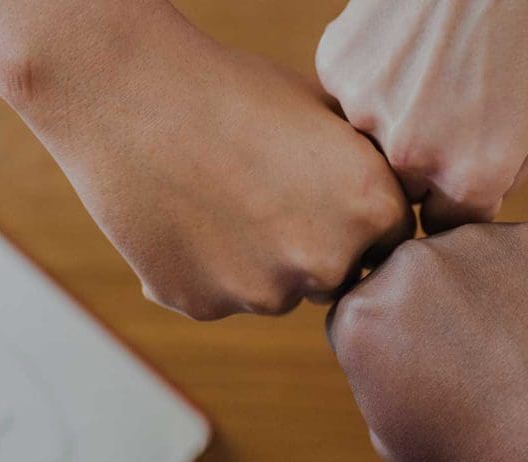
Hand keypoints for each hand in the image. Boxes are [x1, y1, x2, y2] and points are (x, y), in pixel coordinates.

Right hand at [0, 2, 413, 318]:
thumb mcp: (324, 111)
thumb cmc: (232, 89)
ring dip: (257, 260)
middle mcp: (327, 263)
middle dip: (311, 245)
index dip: (351, 213)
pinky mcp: (203, 306)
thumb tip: (397, 196)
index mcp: (372, 209)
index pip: (385, 240)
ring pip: (275, 291)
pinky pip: (219, 296)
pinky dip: (206, 269)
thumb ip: (368, 165)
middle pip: (334, 275)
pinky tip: (184, 217)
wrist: (131, 92)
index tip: (316, 186)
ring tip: (218, 197)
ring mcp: (263, 293)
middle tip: (264, 192)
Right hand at [316, 0, 527, 232]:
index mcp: (471, 176)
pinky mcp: (338, 68)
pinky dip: (371, 74)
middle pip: (400, 189)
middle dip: (419, 162)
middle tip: (444, 107)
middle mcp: (413, 154)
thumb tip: (461, 208)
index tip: (456, 169)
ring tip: (428, 64)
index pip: (444, 224)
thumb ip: (500, 179)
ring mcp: (367, 110)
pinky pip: (349, 92)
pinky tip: (403, 41)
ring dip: (392, 113)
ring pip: (369, 138)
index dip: (452, 197)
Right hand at [327, 223, 527, 461]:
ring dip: (479, 288)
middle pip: (408, 271)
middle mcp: (411, 264)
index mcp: (362, 314)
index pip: (360, 305)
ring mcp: (477, 244)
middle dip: (430, 304)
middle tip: (471, 355)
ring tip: (512, 349)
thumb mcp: (387, 430)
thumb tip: (388, 330)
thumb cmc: (480, 454)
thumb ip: (373, 365)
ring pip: (465, 255)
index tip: (421, 368)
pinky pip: (521, 252)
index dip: (390, 339)